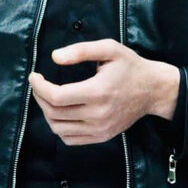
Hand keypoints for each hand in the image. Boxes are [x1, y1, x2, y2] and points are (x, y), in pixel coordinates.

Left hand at [29, 38, 179, 145]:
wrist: (153, 89)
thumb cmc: (130, 66)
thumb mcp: (109, 48)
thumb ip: (80, 51)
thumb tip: (55, 57)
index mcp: (97, 92)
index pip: (56, 97)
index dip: (39, 87)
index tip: (34, 75)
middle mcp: (97, 115)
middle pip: (54, 113)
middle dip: (39, 97)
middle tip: (38, 83)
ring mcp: (99, 129)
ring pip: (59, 129)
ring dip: (46, 112)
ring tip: (47, 96)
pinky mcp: (101, 136)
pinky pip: (70, 139)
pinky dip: (58, 127)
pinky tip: (60, 112)